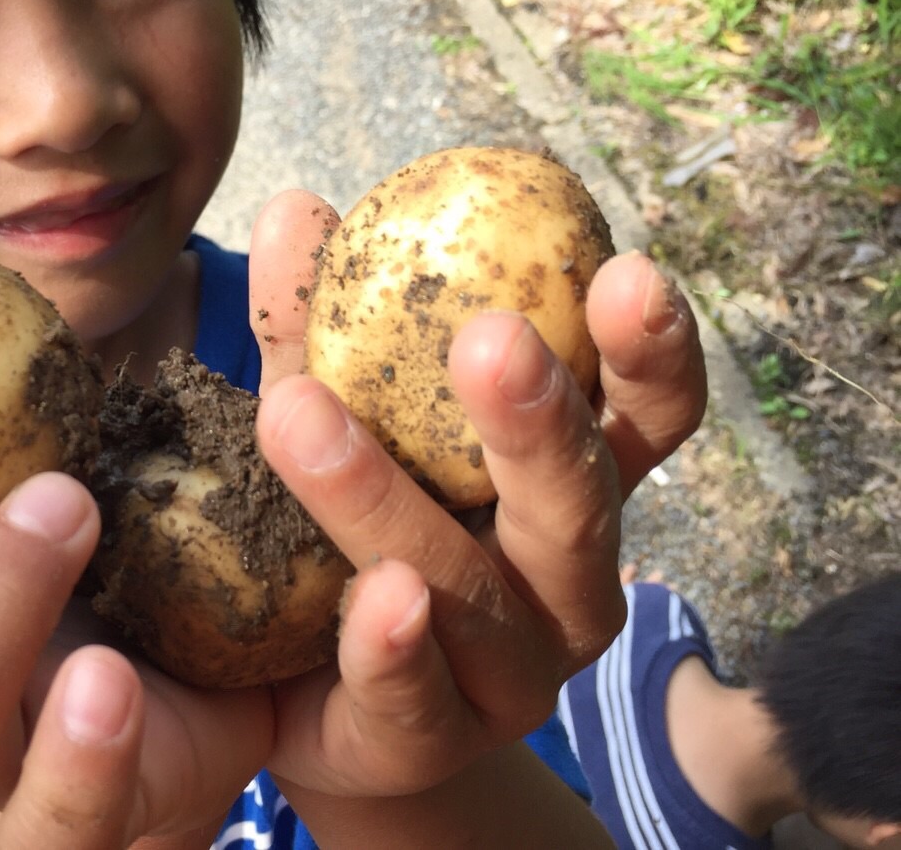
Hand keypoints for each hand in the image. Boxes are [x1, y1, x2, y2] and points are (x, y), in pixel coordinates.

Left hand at [245, 189, 704, 797]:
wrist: (311, 701)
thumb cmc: (349, 535)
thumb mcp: (339, 421)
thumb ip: (321, 331)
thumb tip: (295, 206)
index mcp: (564, 490)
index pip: (644, 420)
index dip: (651, 355)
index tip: (627, 272)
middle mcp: (562, 584)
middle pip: (582, 506)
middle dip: (544, 424)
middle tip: (493, 339)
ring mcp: (507, 674)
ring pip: (474, 591)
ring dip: (390, 501)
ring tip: (302, 415)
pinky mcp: (428, 740)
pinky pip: (413, 695)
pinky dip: (388, 645)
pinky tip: (371, 596)